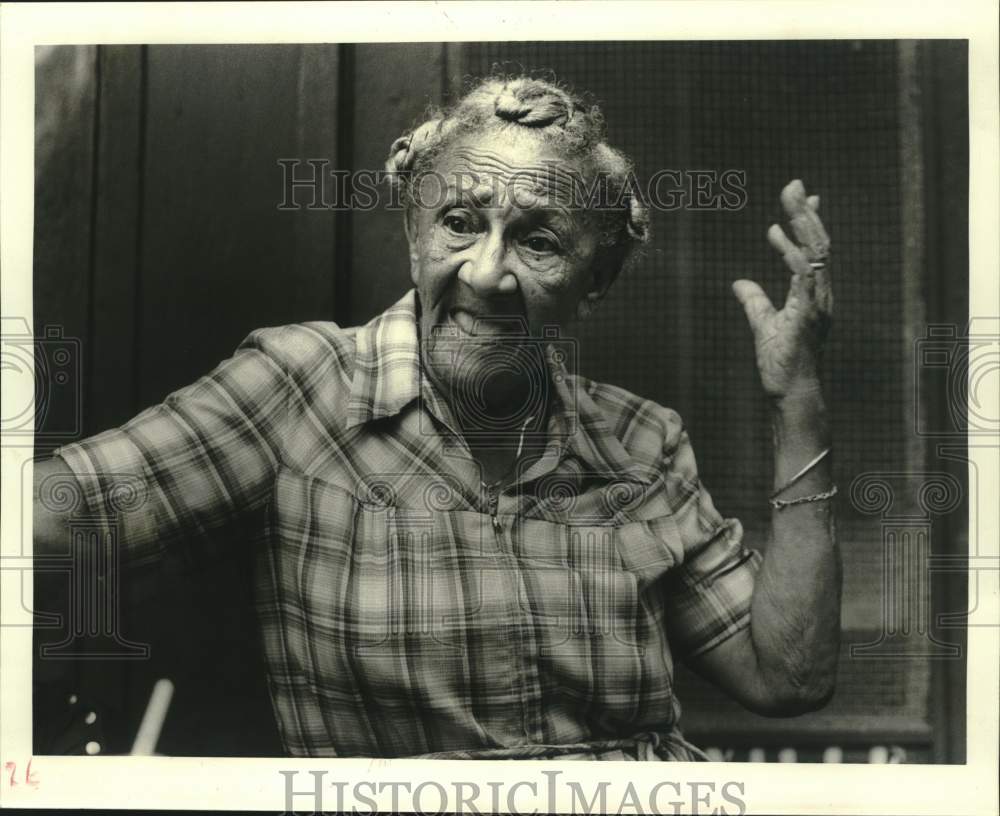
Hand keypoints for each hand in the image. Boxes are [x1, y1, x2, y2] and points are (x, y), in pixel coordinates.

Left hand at [732, 179, 832, 401]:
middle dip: (805, 212)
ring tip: (788, 201)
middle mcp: (820, 294)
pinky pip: (803, 279)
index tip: (803, 195)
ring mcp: (817, 305)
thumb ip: (754, 301)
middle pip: (817, 244)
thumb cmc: (782, 363)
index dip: (809, 221)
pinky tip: (778, 236)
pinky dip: (791, 256)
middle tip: (793, 184)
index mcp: (812, 293)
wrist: (790, 393)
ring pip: (815, 255)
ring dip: (802, 226)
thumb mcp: (763, 324)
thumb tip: (739, 283)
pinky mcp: (806, 316)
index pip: (814, 249)